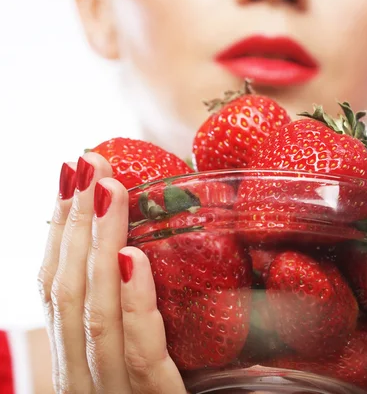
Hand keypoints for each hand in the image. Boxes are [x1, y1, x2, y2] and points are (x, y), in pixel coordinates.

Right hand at [38, 153, 186, 392]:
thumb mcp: (138, 363)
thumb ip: (130, 322)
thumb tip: (130, 258)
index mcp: (79, 365)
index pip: (57, 292)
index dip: (58, 233)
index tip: (69, 177)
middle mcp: (82, 381)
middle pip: (68, 293)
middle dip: (74, 223)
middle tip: (88, 162)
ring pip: (92, 317)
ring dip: (97, 245)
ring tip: (108, 188)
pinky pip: (140, 357)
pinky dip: (133, 306)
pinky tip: (133, 258)